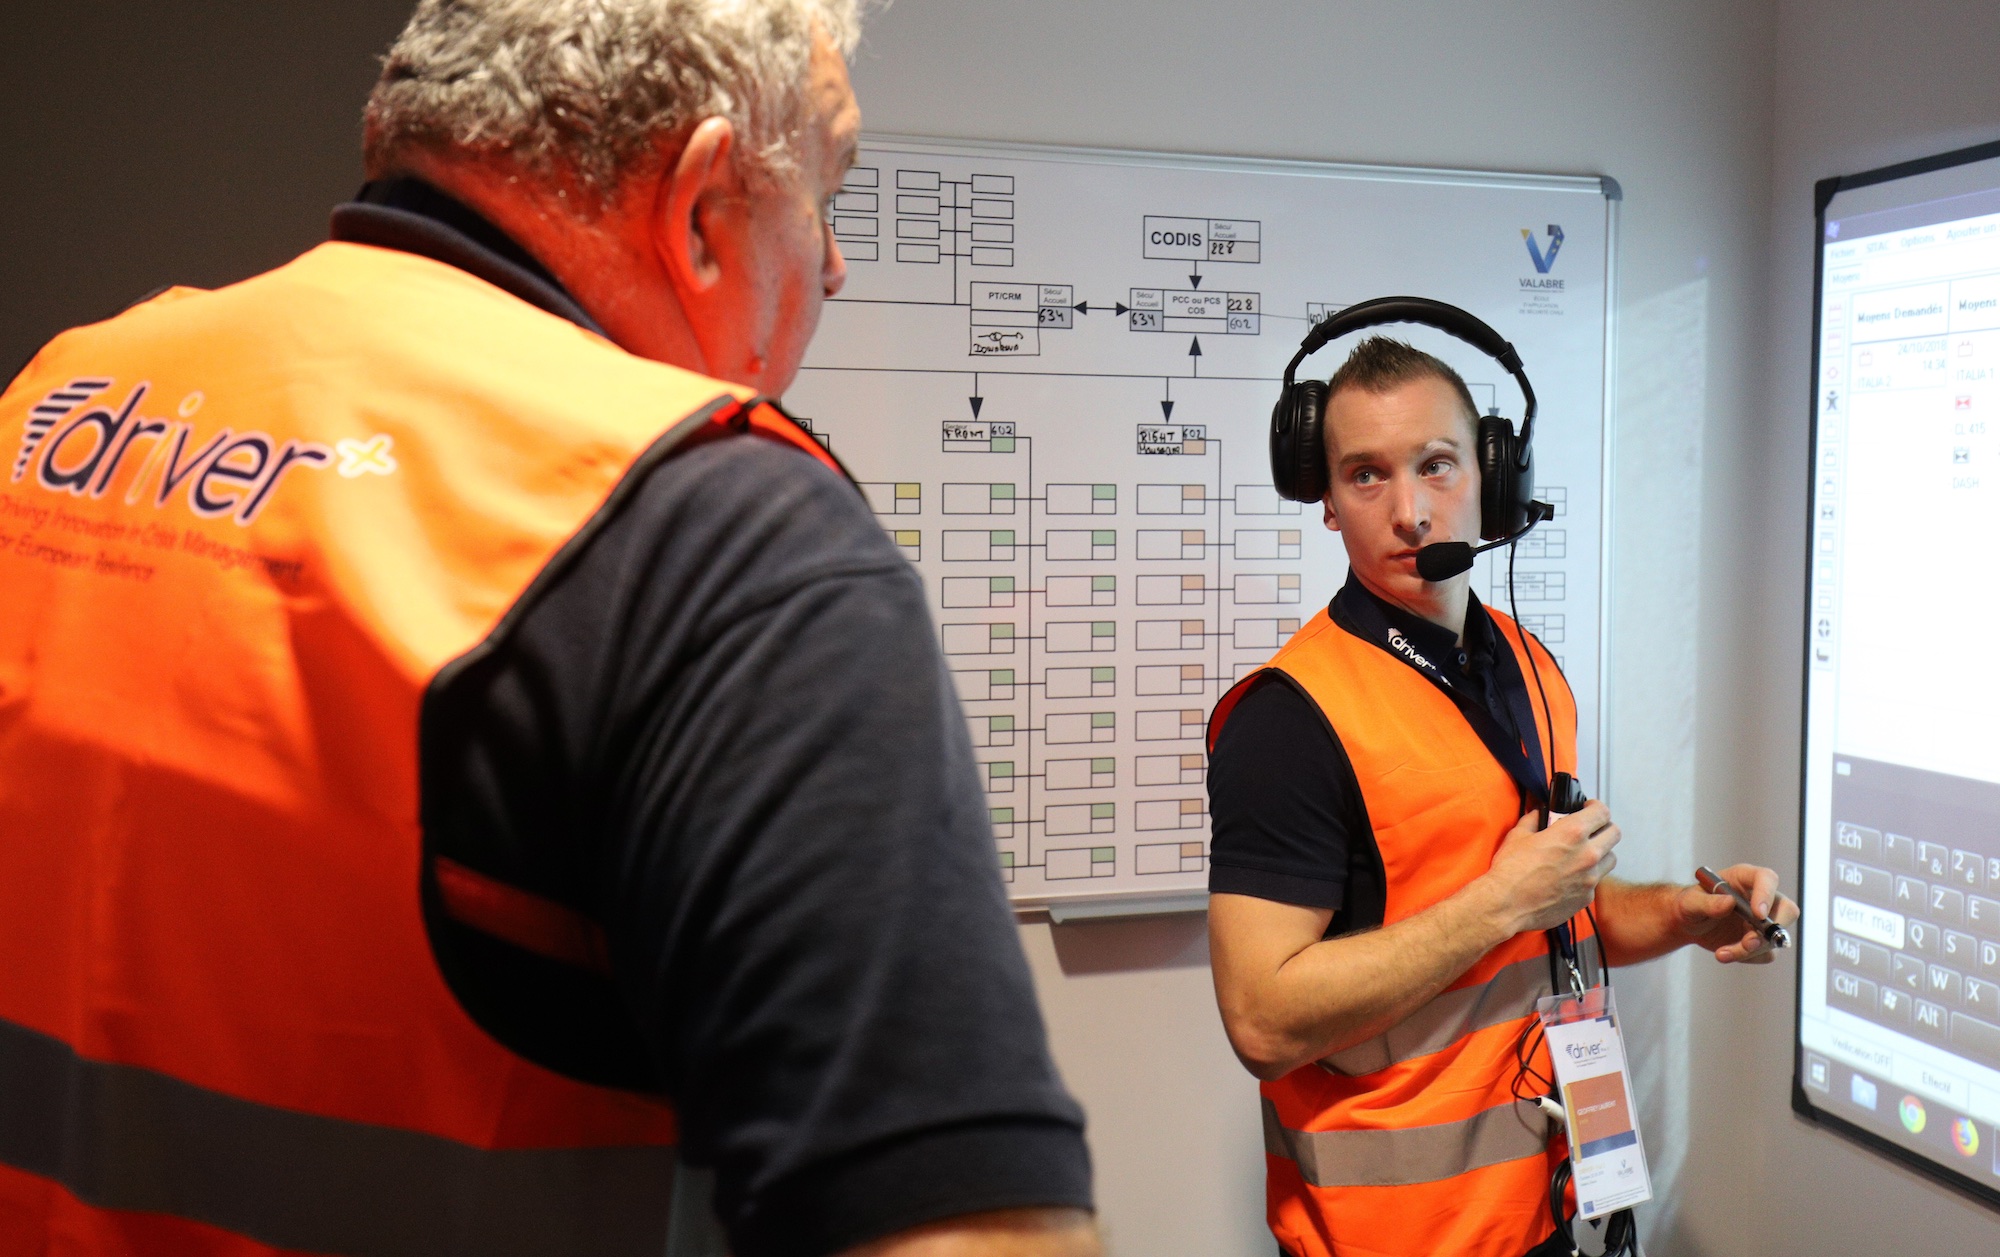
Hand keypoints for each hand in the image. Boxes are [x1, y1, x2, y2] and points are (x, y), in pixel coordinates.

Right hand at [1482, 801, 1619, 934]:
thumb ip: (1533, 821)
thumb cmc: (1511, 870)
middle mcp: (1587, 854)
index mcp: (1572, 833)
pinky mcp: (1586, 897)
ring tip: (1584, 854)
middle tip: (1591, 829)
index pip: (1601, 812)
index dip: (1596, 807)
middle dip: (1604, 827)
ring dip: (1601, 852)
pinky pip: (1596, 881)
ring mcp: (1590, 878)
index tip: (1589, 808)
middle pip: (1614, 833)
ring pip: (1610, 858)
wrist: (1507, 904)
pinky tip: (1571, 876)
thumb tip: (1538, 815)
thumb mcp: (1518, 835)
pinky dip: (1588, 876)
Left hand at [1675, 864, 1798, 963]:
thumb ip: (1707, 902)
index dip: (1767, 895)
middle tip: (1748, 942)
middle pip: (1787, 911)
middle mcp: (1760, 897)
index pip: (1767, 879)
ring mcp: (1765, 920)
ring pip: (1775, 938)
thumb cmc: (1689, 904)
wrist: (1688, 924)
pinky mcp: (1761, 940)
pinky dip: (1746, 958)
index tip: (1757, 914)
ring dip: (1751, 950)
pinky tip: (1724, 954)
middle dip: (1771, 931)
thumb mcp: (1690, 902)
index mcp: (1744, 878)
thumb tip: (1729, 903)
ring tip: (1722, 953)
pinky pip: (1765, 954)